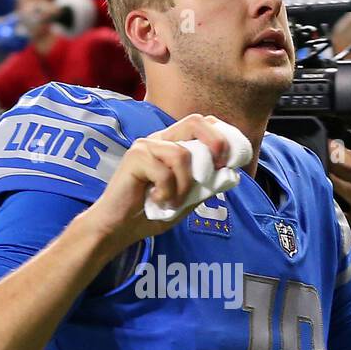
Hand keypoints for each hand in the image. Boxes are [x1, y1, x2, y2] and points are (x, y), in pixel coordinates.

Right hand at [81, 113, 236, 249]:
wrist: (118, 228)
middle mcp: (160, 139)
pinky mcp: (134, 157)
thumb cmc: (149, 213)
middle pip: (196, 121)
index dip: (222, 137)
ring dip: (185, 185)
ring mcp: (146, 146)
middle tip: (216, 169)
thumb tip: (232, 175)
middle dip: (215, 143)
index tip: (229, 163)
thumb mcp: (186, 200)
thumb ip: (205, 186)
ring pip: (182, 154)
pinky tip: (157, 202)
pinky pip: (165, 172)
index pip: (203, 124)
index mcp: (173, 144)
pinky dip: (168, 193)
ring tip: (173, 203)